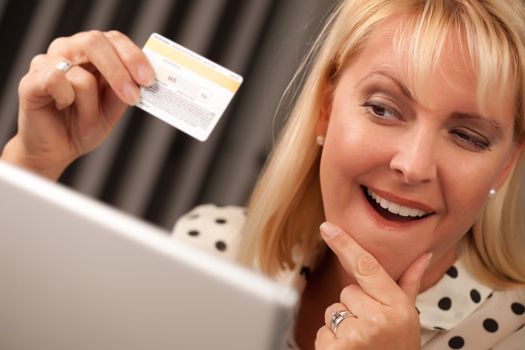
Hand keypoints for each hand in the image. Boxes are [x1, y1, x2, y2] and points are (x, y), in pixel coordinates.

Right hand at [1, 30, 154, 179]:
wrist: (57, 149)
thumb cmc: (85, 124)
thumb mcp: (114, 109)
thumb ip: (126, 90)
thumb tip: (144, 79)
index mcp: (91, 52)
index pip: (114, 39)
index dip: (133, 56)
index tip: (149, 79)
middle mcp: (68, 50)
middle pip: (95, 42)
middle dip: (119, 72)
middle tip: (132, 97)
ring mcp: (46, 63)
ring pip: (81, 75)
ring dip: (91, 108)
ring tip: (88, 124)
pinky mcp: (31, 80)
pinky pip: (56, 81)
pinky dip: (67, 101)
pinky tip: (63, 108)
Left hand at [315, 222, 430, 349]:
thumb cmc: (399, 349)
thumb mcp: (409, 317)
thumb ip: (410, 285)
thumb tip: (424, 255)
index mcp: (397, 306)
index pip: (367, 267)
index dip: (345, 244)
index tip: (328, 228)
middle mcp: (378, 318)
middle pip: (346, 292)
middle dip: (353, 308)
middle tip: (370, 329)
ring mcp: (356, 335)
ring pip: (332, 311)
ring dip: (341, 326)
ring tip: (361, 343)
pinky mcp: (337, 349)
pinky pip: (322, 332)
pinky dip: (331, 342)